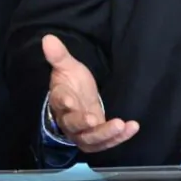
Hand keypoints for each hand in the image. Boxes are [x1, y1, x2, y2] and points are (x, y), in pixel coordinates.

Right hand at [44, 35, 139, 153]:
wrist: (75, 100)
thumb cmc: (71, 82)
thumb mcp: (67, 66)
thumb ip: (59, 55)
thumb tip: (48, 38)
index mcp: (60, 100)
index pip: (59, 102)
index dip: (64, 102)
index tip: (69, 101)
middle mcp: (68, 120)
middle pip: (74, 126)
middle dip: (85, 124)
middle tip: (96, 121)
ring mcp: (82, 132)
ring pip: (90, 139)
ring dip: (106, 135)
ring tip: (121, 126)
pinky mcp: (96, 138)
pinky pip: (106, 142)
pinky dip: (119, 138)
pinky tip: (132, 128)